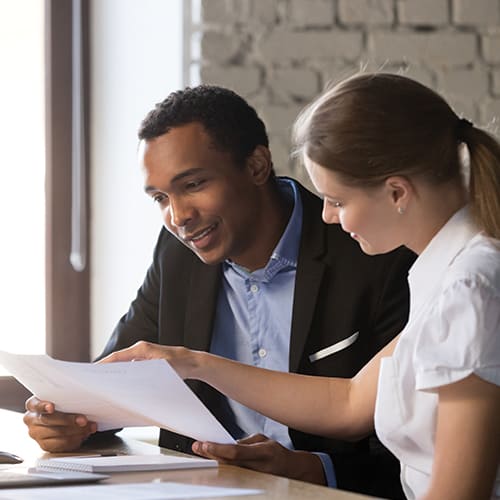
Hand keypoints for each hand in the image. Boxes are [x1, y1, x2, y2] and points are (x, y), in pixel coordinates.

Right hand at [23, 396, 96, 451]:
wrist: (59, 416)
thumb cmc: (61, 404)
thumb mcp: (60, 397)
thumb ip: (64, 397)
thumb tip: (82, 396)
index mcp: (33, 404)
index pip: (36, 405)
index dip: (43, 406)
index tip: (51, 407)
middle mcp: (32, 420)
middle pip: (49, 421)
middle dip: (69, 420)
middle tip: (83, 420)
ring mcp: (36, 434)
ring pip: (57, 434)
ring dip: (76, 431)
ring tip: (88, 427)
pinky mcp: (44, 445)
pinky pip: (60, 445)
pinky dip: (74, 440)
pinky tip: (83, 435)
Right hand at [99, 341, 200, 378]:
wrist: (191, 362)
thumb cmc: (179, 364)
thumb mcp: (161, 369)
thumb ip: (145, 372)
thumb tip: (128, 380)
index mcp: (141, 349)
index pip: (117, 356)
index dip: (104, 364)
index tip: (93, 372)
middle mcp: (140, 351)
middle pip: (118, 361)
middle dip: (106, 371)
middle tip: (95, 383)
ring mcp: (143, 357)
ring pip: (124, 366)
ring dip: (116, 375)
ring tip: (105, 387)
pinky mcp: (146, 363)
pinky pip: (131, 369)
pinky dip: (125, 377)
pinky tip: (122, 388)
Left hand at [192, 434, 325, 484]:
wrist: (291, 471)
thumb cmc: (276, 453)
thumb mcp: (264, 440)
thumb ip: (246, 442)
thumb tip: (229, 444)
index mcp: (262, 453)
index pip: (236, 452)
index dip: (219, 449)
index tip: (205, 444)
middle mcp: (256, 467)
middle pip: (228, 462)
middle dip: (211, 454)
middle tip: (197, 446)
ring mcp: (252, 477)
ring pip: (228, 470)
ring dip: (213, 461)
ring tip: (201, 451)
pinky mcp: (249, 483)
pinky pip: (232, 474)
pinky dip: (221, 468)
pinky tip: (212, 462)